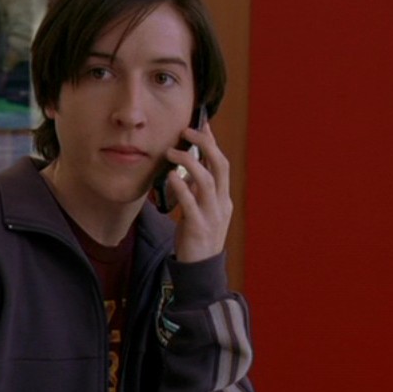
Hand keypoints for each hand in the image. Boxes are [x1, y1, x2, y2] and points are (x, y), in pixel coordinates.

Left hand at [163, 121, 232, 262]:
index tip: (201, 123)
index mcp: (223, 197)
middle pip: (220, 166)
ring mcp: (212, 215)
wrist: (200, 268)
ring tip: (171, 152)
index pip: (221, 163)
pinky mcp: (199, 227)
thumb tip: (187, 169)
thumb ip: (196, 191)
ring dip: (189, 162)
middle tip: (186, 131)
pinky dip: (181, 187)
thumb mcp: (200, 209)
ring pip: (207, 181)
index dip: (212, 142)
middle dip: (205, 144)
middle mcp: (222, 203)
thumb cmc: (197, 236)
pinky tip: (169, 176)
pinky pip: (191, 204)